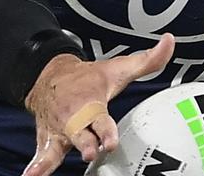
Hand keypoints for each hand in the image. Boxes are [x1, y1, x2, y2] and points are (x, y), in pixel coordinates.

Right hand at [21, 33, 175, 175]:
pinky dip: (34, 166)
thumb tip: (170, 41)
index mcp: (91, 104)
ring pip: (55, 148)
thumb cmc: (88, 78)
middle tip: (91, 153)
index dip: (106, 130)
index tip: (111, 141)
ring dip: (50, 160)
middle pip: (80, 135)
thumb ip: (147, 61)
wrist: (48, 76)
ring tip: (38, 173)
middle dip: (85, 144)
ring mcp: (58, 131)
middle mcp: (73, 120)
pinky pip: (40, 154)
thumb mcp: (117, 68)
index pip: (101, 119)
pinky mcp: (46, 140)